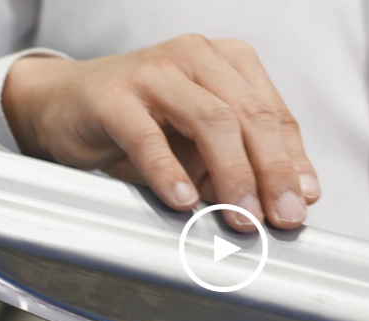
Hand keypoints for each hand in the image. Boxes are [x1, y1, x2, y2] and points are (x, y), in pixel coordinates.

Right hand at [1, 35, 320, 231]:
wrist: (64, 104)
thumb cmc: (142, 123)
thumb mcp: (198, 143)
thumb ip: (239, 163)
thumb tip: (287, 201)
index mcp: (227, 62)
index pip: (274, 113)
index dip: (293, 160)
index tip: (304, 201)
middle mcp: (196, 57)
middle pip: (250, 115)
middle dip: (272, 171)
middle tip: (281, 216)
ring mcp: (154, 71)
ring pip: (211, 119)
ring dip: (232, 174)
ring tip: (241, 216)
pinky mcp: (112, 95)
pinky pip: (147, 135)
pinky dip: (168, 171)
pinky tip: (182, 201)